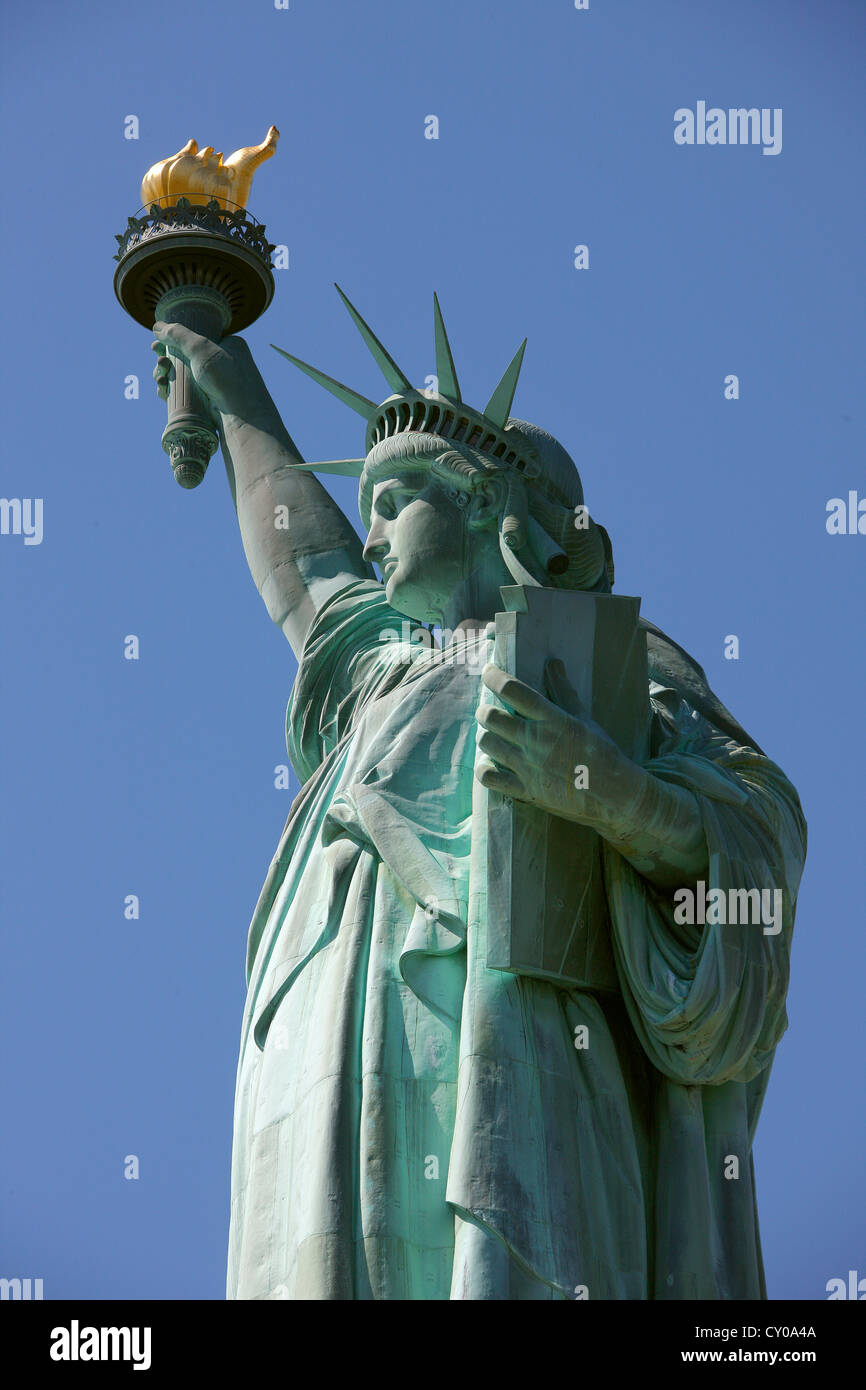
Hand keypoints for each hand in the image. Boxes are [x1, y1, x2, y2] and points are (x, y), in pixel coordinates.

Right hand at [151, 322, 270, 422]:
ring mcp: (217, 385)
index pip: (196, 337)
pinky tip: (163, 391)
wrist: (244, 422)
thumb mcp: (202, 349)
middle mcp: (224, 363)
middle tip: (159, 363)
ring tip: (160, 379)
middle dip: (166, 360)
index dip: (174, 340)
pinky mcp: (210, 403)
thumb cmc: (228, 381)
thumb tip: (157, 326)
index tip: (157, 345)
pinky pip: (187, 394)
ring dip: (166, 375)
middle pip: (186, 357)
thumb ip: (179, 335)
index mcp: (229, 345)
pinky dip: (172, 391)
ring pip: (184, 377)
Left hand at [474, 658, 646, 836]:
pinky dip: (484, 768)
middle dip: (484, 710)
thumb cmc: (602, 753)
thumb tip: (553, 663)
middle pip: (491, 717)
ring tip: (493, 734)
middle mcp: (535, 741)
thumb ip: (563, 691)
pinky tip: (491, 762)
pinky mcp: (525, 790)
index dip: (494, 677)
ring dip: (485, 735)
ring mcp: (528, 767)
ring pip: (487, 743)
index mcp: (552, 720)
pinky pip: (488, 777)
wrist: (614, 795)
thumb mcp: (584, 718)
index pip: (513, 690)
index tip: (488, 672)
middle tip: (488, 710)